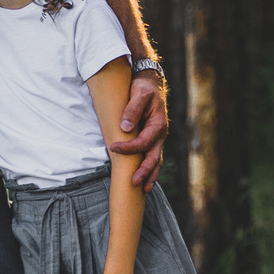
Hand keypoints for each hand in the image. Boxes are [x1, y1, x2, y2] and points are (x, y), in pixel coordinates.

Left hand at [113, 70, 168, 189]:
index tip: (113, 148)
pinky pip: (152, 158)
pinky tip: (144, 181)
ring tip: (144, 189)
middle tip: (134, 182)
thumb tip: (125, 128)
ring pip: (155, 161)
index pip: (144, 141)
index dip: (129, 147)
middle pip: (154, 157)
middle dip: (144, 171)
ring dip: (150, 175)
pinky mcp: (152, 141)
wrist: (150, 84)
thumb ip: (133, 109)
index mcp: (158, 124)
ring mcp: (157, 139)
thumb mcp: (139, 94)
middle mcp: (160, 134)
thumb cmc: (144, 89)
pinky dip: (149, 170)